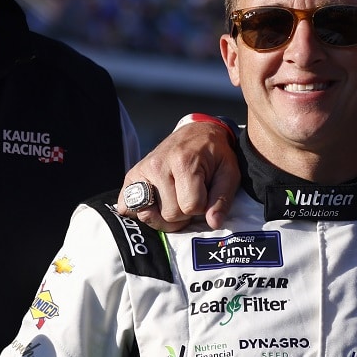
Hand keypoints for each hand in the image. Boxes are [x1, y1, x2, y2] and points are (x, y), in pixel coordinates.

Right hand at [117, 121, 240, 230]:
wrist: (196, 133)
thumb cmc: (215, 154)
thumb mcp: (229, 172)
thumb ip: (222, 199)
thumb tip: (213, 223)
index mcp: (183, 162)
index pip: (191, 206)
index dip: (203, 207)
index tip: (205, 193)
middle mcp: (158, 165)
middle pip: (171, 214)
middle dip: (185, 212)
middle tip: (191, 195)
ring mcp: (142, 171)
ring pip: (151, 215)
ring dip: (166, 213)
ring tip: (176, 198)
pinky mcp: (132, 176)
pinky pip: (127, 207)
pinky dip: (142, 211)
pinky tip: (156, 203)